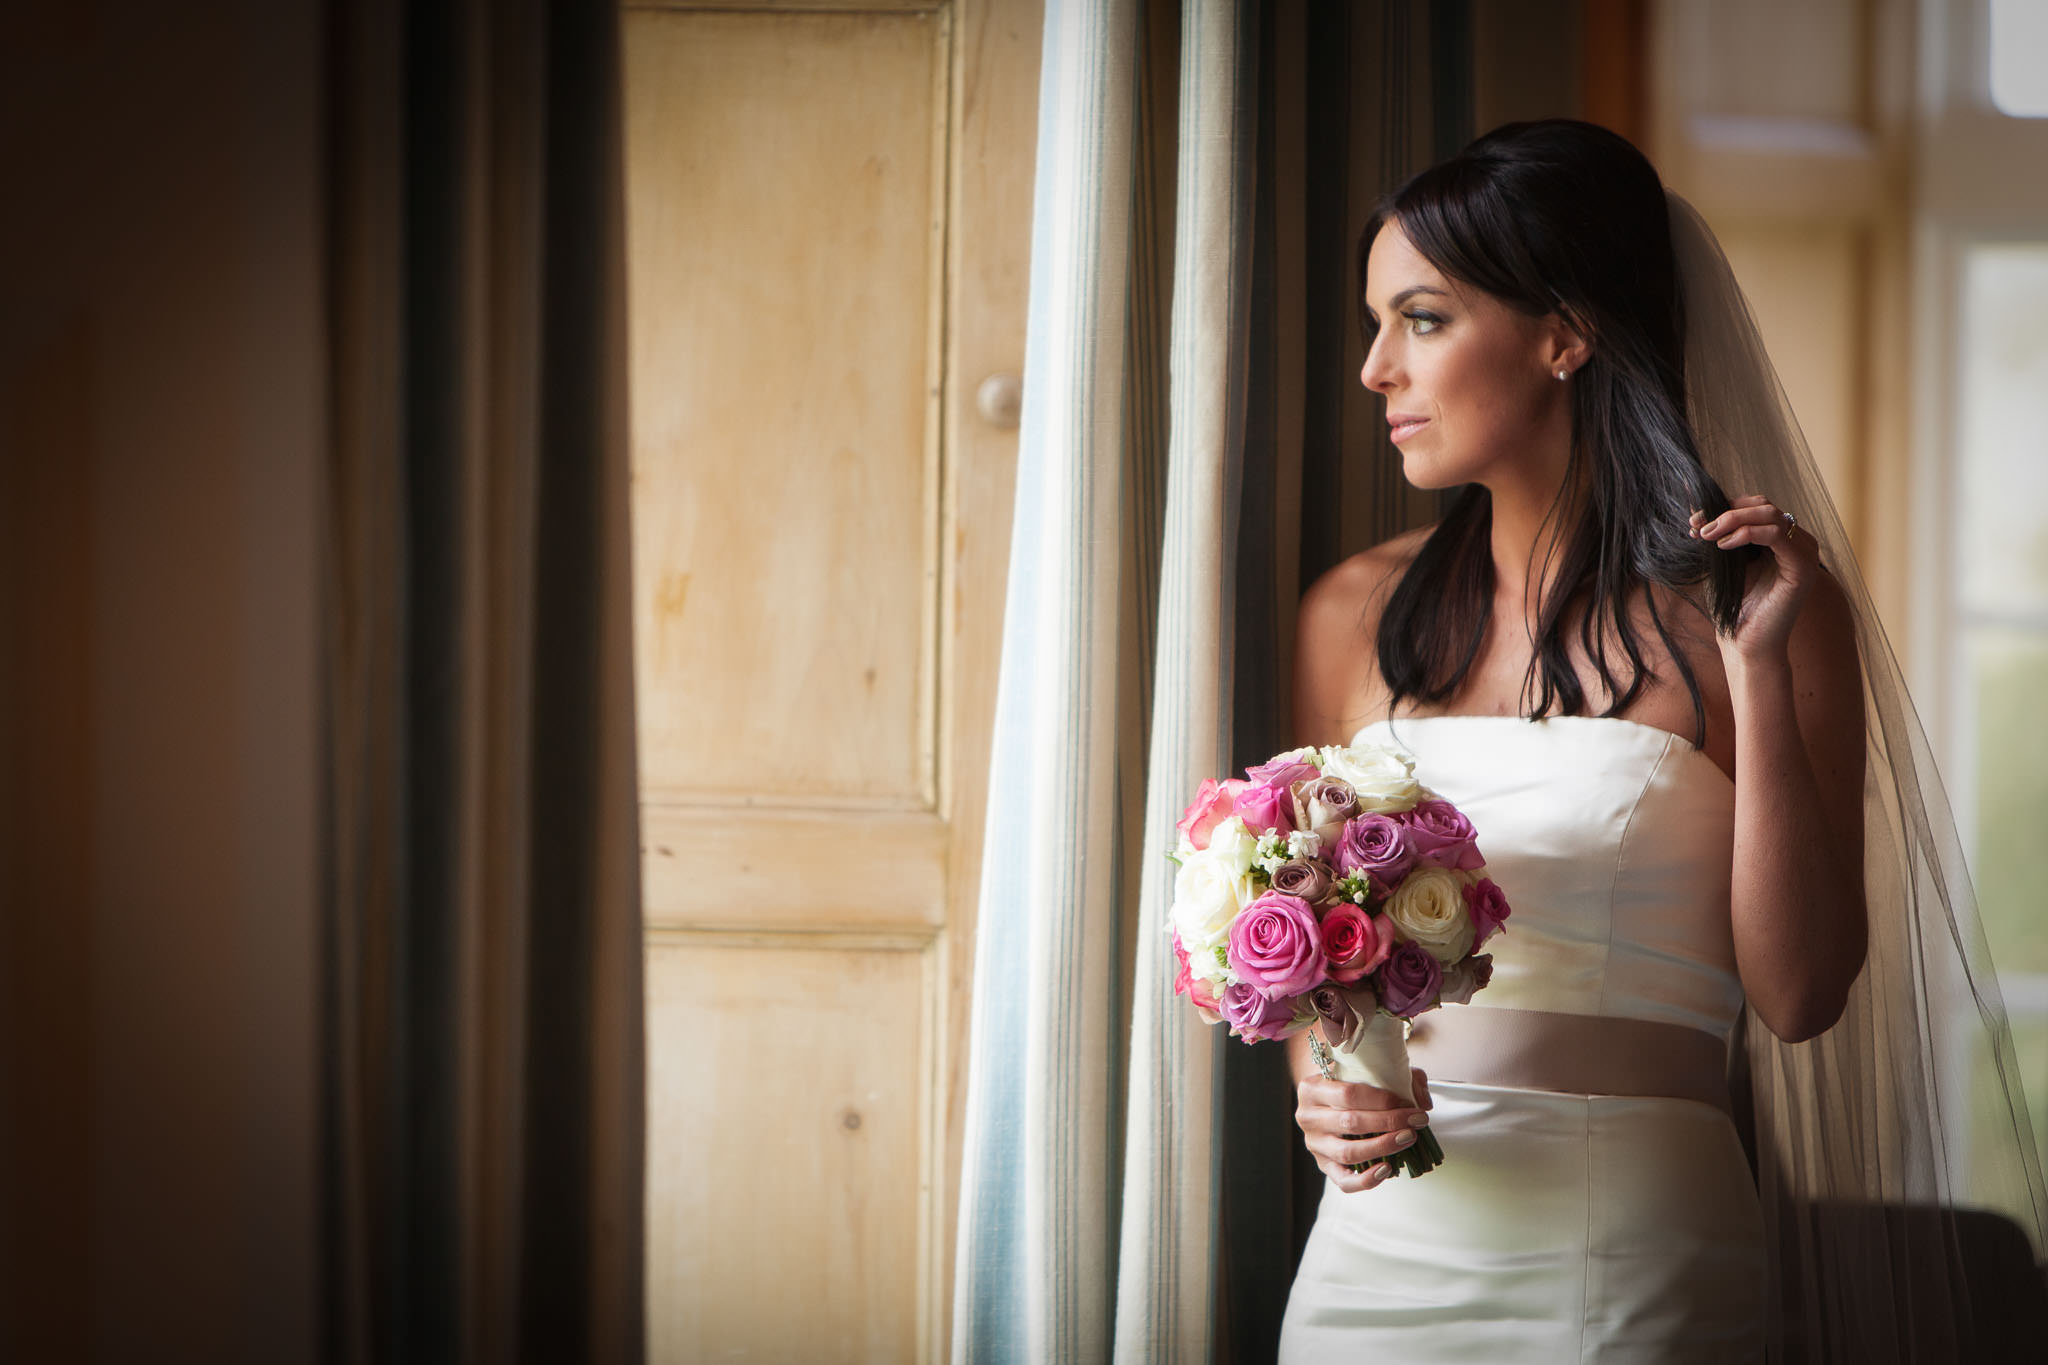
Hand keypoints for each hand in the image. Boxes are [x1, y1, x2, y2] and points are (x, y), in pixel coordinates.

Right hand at [1293, 1067, 1432, 1192]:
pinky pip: (1344, 1181)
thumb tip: (1423, 1102)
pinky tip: (1387, 1169)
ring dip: (1383, 1147)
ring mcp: (1314, 1144)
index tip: (1409, 1104)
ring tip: (1408, 1139)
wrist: (1328, 1102)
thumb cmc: (1351, 1085)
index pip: (1349, 1094)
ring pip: (1348, 1152)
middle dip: (1389, 1122)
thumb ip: (1400, 1078)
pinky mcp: (1323, 1166)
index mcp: (1312, 1088)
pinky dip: (1367, 1179)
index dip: (1383, 1100)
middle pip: (1351, 1122)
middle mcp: (1307, 1117)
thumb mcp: (1369, 1071)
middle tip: (1417, 1121)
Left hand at [1689, 494, 1819, 661]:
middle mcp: (1797, 544)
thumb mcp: (1725, 563)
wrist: (1744, 643)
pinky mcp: (1802, 568)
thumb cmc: (1734, 607)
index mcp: (1782, 541)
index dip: (1726, 506)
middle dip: (1726, 511)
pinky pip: (1776, 534)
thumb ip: (1722, 535)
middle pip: (1764, 506)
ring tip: (1707, 535)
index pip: (1757, 507)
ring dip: (1733, 519)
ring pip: (1770, 514)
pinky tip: (1724, 545)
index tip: (1694, 518)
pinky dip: (1746, 533)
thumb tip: (1700, 510)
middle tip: (1698, 525)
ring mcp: (1803, 554)